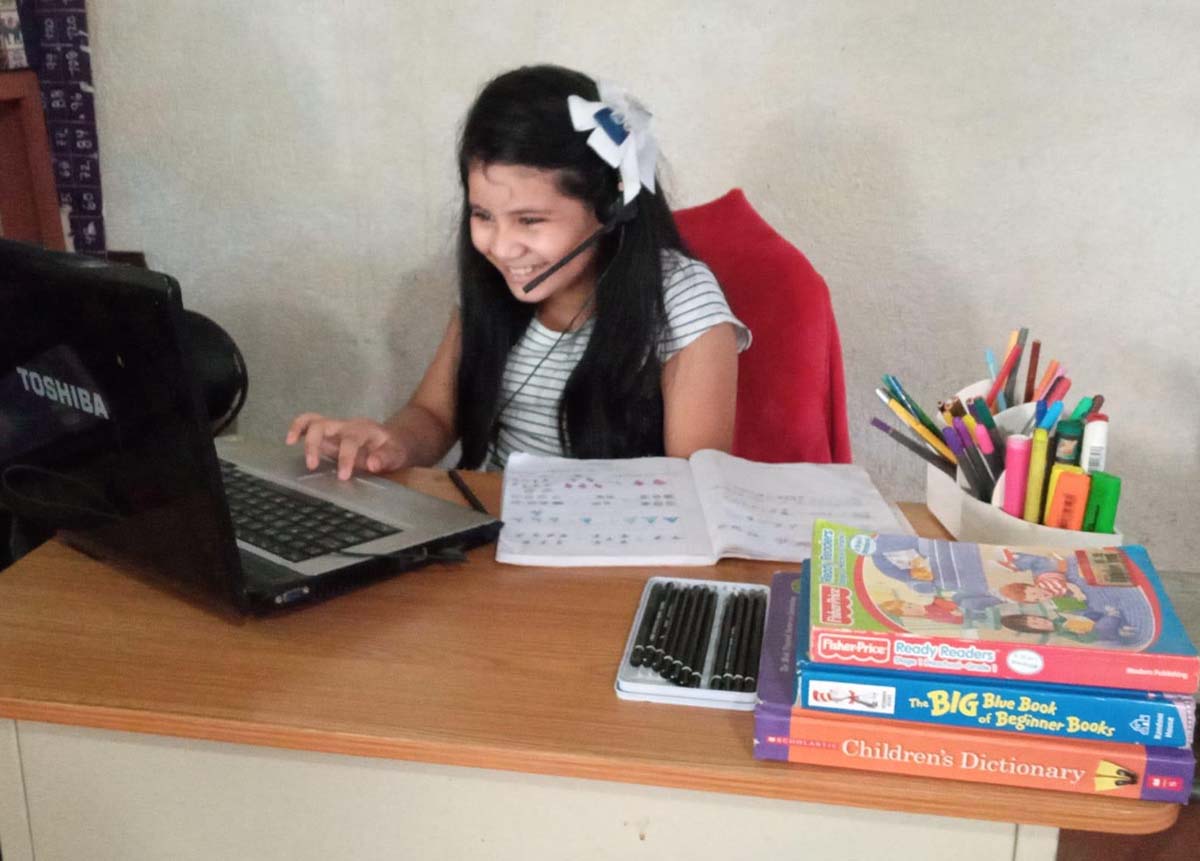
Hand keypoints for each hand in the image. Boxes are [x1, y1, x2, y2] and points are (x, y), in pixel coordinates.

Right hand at [285, 413, 408, 479]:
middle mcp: (347, 425)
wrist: (394, 440)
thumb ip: (386, 458)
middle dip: (315, 444)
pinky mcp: (328, 433)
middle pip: (325, 425)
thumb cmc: (394, 449)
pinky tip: (290, 440)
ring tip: (290, 443)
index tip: (342, 476)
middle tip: (312, 467)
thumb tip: (372, 464)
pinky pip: (310, 423)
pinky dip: (298, 428)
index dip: (345, 458)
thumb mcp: (397, 455)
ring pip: (314, 420)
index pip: (350, 441)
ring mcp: (336, 427)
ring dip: (301, 430)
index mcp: (364, 430)